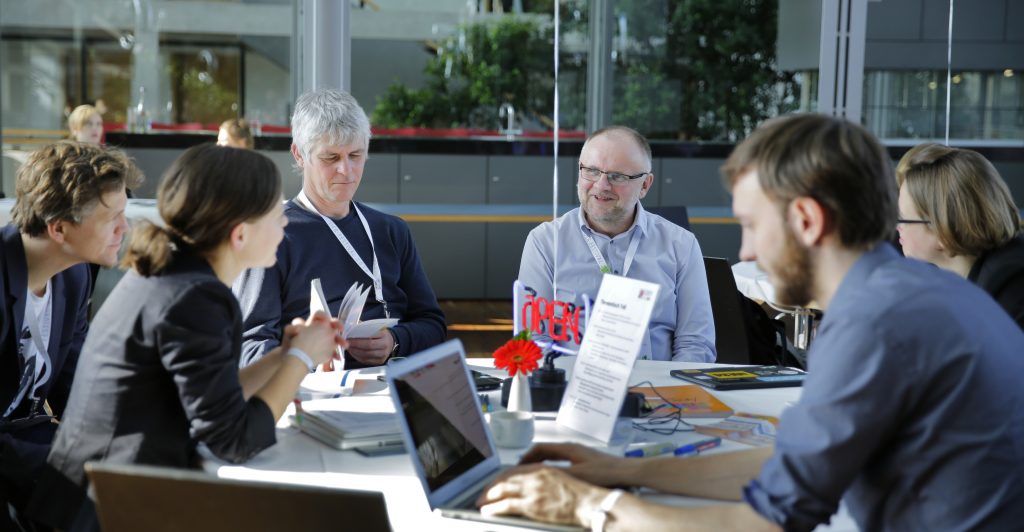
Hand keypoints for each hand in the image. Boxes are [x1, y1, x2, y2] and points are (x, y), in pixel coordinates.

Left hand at [289, 311, 344, 365]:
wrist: (289, 358)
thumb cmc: (289, 343)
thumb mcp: (288, 335)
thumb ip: (291, 329)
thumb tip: (298, 329)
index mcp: (310, 324)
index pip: (319, 316)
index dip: (324, 316)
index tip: (326, 320)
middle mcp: (319, 330)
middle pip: (330, 324)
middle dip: (337, 325)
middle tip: (341, 329)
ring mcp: (323, 341)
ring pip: (334, 338)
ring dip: (340, 340)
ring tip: (344, 345)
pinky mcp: (324, 351)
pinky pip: (332, 351)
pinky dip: (335, 354)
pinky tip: (337, 358)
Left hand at [345, 329, 393, 365]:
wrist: (391, 342)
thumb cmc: (381, 334)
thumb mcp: (376, 328)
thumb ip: (365, 328)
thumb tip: (351, 328)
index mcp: (384, 336)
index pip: (369, 339)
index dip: (357, 340)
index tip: (348, 338)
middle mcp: (385, 346)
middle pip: (368, 348)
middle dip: (355, 346)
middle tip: (347, 343)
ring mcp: (383, 355)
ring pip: (366, 355)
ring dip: (355, 352)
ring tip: (349, 348)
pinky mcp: (379, 361)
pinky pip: (366, 361)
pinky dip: (358, 357)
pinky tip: (353, 352)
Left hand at [477, 466, 607, 526]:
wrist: (589, 502)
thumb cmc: (580, 493)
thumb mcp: (562, 477)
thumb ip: (545, 476)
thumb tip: (534, 481)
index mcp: (542, 469)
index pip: (514, 469)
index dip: (500, 477)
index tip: (494, 483)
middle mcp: (535, 476)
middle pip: (504, 478)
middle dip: (490, 487)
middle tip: (482, 494)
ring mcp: (533, 490)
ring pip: (502, 490)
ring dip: (488, 497)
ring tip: (481, 502)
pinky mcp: (532, 505)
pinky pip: (506, 505)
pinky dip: (494, 508)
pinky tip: (488, 510)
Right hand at [519, 443, 633, 487]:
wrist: (625, 471)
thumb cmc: (605, 472)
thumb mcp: (576, 474)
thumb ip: (557, 473)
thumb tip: (538, 473)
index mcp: (567, 448)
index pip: (540, 447)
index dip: (527, 456)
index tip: (518, 464)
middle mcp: (571, 447)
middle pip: (545, 449)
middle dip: (531, 458)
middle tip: (522, 468)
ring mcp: (577, 452)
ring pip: (553, 454)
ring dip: (541, 461)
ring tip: (533, 471)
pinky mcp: (583, 459)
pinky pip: (561, 459)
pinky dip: (551, 464)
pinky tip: (552, 474)